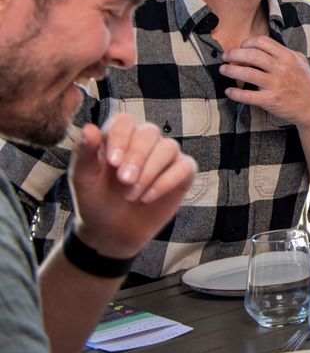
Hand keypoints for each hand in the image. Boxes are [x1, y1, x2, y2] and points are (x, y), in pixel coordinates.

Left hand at [69, 114, 196, 258]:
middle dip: (137, 157)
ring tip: (131, 196)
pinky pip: (184, 167)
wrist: (111, 231)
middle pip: (149, 132)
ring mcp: (166, 156)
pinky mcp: (182, 172)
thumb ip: (85, 153)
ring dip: (149, 172)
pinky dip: (166, 182)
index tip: (113, 162)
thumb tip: (89, 128)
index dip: (121, 137)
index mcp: (119, 137)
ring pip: (168, 147)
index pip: (125, 121)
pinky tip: (147, 198)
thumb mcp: (84, 179)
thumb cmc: (96, 200)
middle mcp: (145, 141)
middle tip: (124, 182)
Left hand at [222, 36, 309, 129]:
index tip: (240, 48)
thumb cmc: (306, 84)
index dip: (247, 43)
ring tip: (223, 70)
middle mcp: (282, 68)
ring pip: (247, 73)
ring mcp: (276, 84)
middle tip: (225, 57)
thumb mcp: (301, 62)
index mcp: (288, 56)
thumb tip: (263, 48)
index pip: (262, 41)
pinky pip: (247, 95)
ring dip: (230, 70)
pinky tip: (229, 91)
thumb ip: (284, 53)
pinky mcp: (271, 100)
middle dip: (233, 54)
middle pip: (251, 54)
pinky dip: (235, 93)